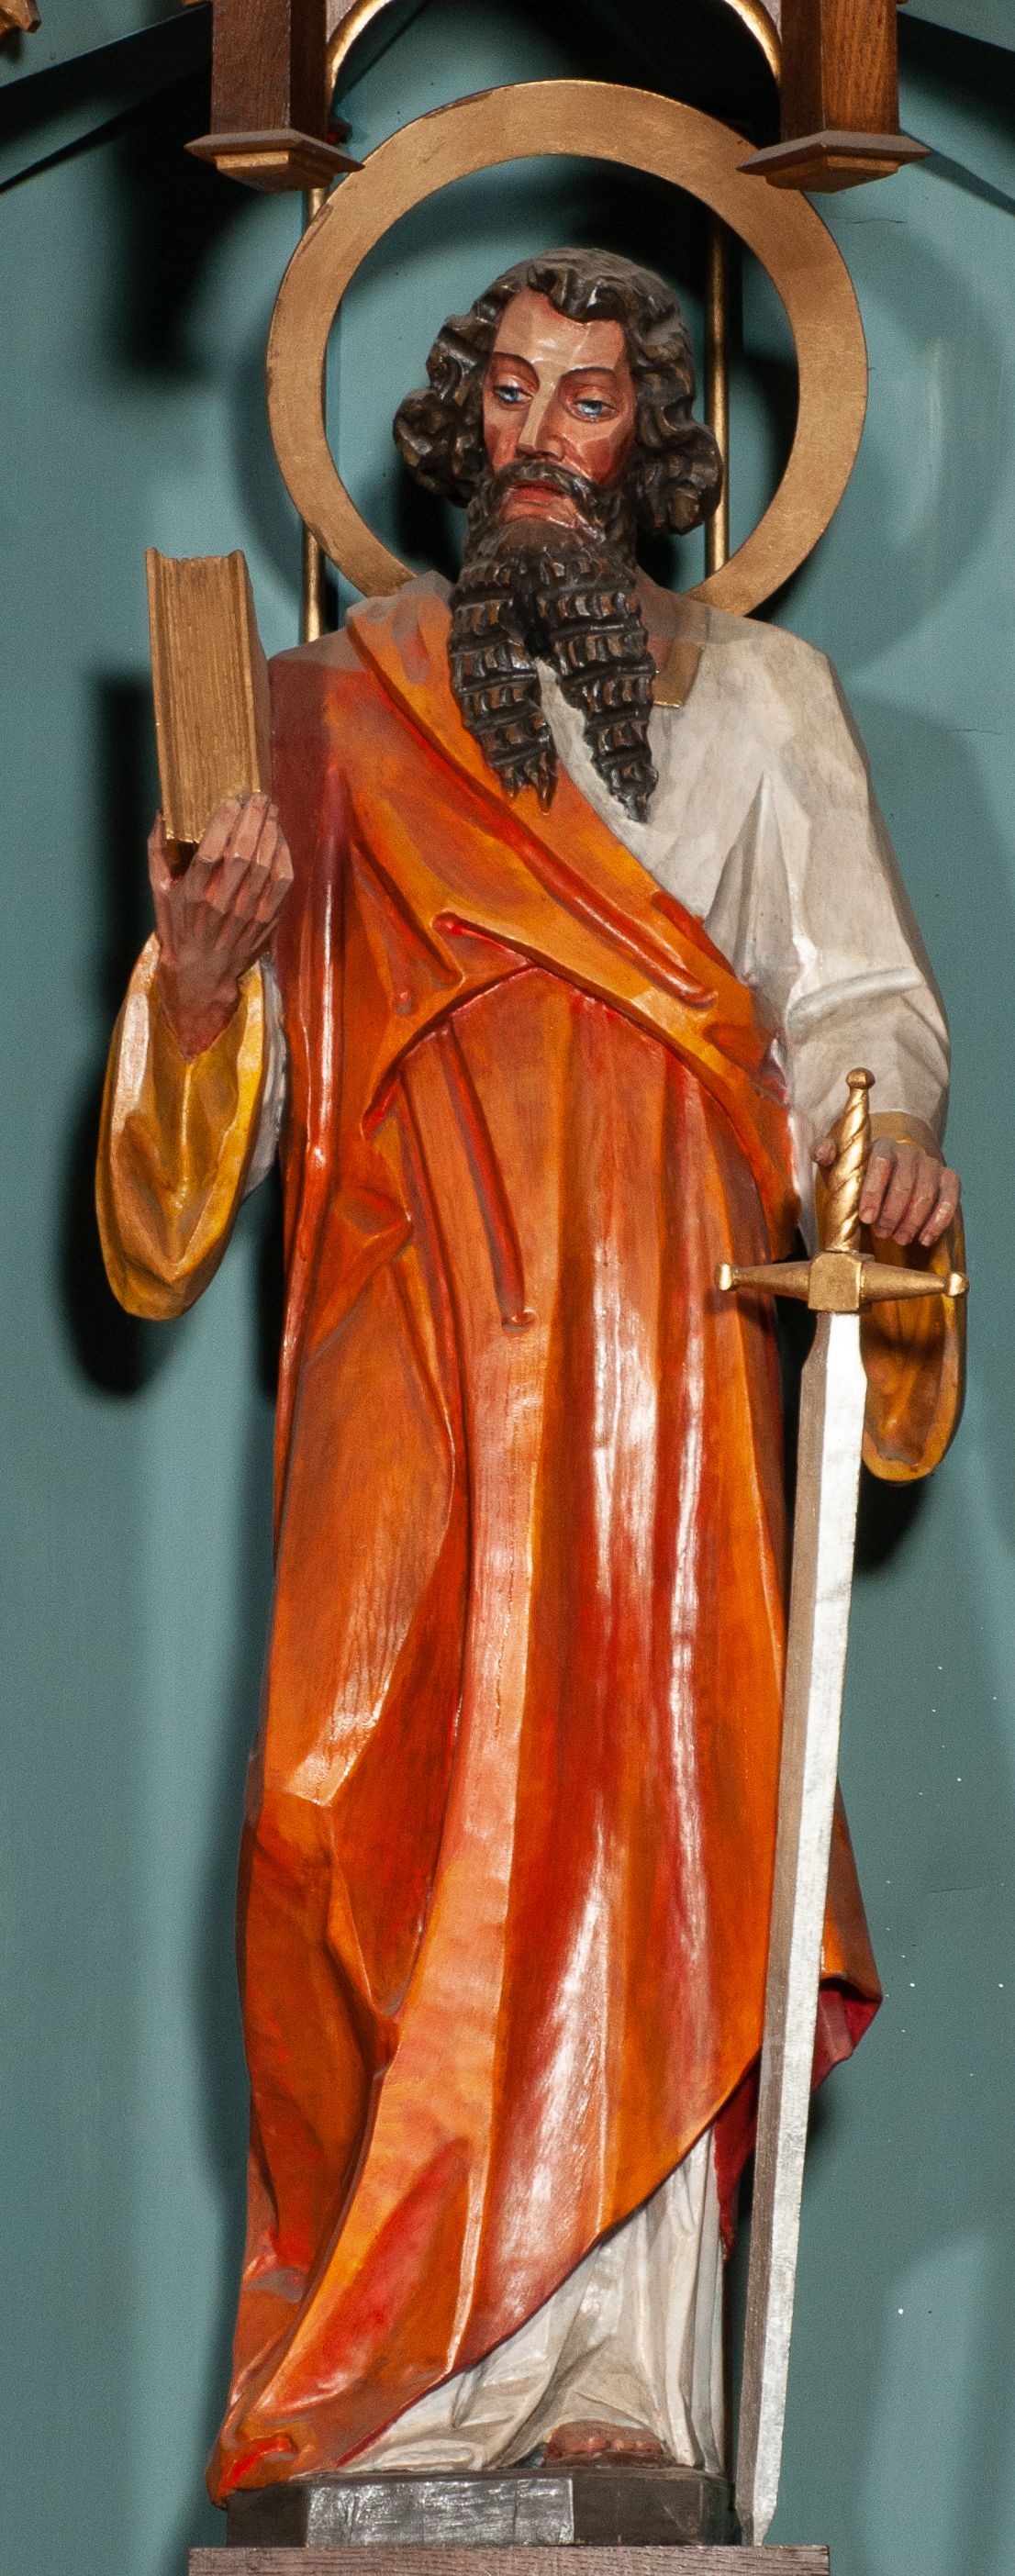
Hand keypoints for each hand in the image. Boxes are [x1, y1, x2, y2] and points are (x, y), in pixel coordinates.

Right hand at [149, 794, 292, 1059]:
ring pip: (266, 865)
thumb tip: (161, 816)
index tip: (232, 801)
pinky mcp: (266, 921)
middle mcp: (222, 904)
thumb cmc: (178, 928)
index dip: (224, 824)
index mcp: (193, 895)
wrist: (202, 975)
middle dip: (253, 820)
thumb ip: (158, 853)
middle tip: (258, 797)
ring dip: (271, 832)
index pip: (212, 853)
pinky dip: (284, 858)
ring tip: (271, 810)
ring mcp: (247, 914)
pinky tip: (280, 840)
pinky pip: (283, 884)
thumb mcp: (159, 893)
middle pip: (244, 854)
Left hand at [814, 1123, 960, 1249]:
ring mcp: (931, 1166)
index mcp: (881, 1147)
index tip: (866, 1218)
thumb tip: (822, 1152)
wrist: (888, 1180)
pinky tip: (924, 1238)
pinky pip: (950, 1199)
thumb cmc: (858, 1178)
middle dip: (892, 1213)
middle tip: (881, 1233)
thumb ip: (826, 1156)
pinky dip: (938, 1221)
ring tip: (898, 1238)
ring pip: (927, 1193)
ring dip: (912, 1220)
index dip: (874, 1192)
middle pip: (905, 1182)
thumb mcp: (838, 1169)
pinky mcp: (949, 1181)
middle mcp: (909, 1153)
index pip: (881, 1164)